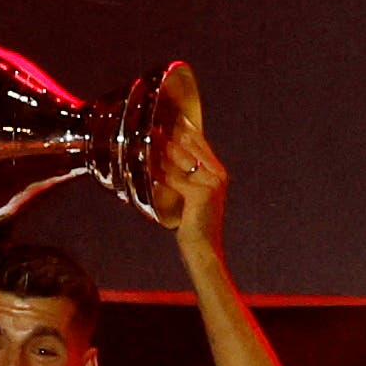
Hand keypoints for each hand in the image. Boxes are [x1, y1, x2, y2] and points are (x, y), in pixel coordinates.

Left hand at [158, 119, 225, 259]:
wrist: (204, 250)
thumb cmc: (195, 226)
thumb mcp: (194, 198)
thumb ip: (187, 178)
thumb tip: (164, 159)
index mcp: (219, 174)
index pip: (201, 143)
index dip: (185, 128)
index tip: (170, 115)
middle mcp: (218, 175)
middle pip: (192, 146)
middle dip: (172, 133)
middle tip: (153, 120)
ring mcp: (211, 184)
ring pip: (181, 160)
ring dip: (162, 147)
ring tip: (147, 136)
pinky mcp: (199, 194)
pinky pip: (174, 179)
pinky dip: (158, 172)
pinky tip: (146, 164)